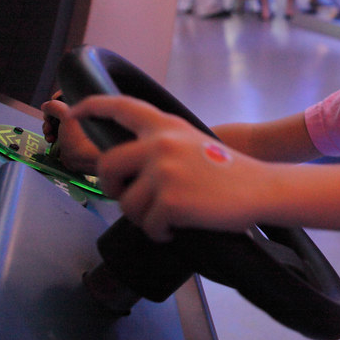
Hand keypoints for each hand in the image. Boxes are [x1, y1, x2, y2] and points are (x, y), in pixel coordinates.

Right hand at [41, 94, 101, 173]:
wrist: (84, 161)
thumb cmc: (82, 139)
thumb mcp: (66, 116)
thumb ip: (55, 106)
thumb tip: (47, 105)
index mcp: (89, 110)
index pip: (72, 96)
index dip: (60, 96)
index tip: (53, 100)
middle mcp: (85, 118)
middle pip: (63, 109)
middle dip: (51, 114)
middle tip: (48, 119)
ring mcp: (78, 130)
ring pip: (58, 122)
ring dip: (49, 125)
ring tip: (48, 132)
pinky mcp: (72, 140)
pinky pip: (58, 132)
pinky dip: (52, 134)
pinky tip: (50, 139)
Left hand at [68, 95, 264, 241]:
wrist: (263, 188)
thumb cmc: (234, 172)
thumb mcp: (195, 143)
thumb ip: (162, 145)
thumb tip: (131, 169)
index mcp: (167, 126)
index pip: (121, 107)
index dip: (93, 106)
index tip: (75, 111)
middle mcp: (159, 144)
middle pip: (107, 166)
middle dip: (111, 186)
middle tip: (124, 195)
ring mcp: (163, 172)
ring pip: (126, 204)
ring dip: (144, 217)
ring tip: (169, 217)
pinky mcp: (169, 201)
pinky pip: (148, 225)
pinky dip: (161, 233)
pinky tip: (178, 229)